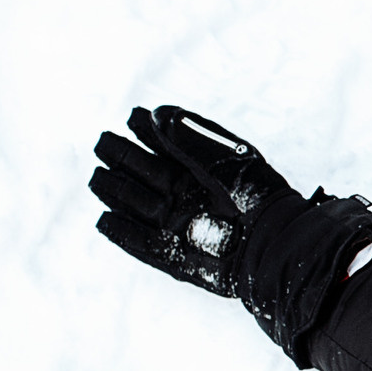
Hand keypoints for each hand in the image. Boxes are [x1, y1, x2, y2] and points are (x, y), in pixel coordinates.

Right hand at [89, 106, 299, 295]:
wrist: (273, 243)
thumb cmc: (257, 196)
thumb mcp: (225, 159)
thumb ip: (189, 138)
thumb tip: (155, 113)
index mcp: (201, 172)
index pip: (165, 148)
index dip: (147, 132)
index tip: (132, 116)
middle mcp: (187, 197)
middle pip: (144, 175)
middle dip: (121, 158)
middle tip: (102, 142)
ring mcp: (179, 226)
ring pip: (138, 206)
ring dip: (116, 191)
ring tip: (98, 177)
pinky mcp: (175, 257)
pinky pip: (143, 245)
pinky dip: (123, 233)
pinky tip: (104, 219)